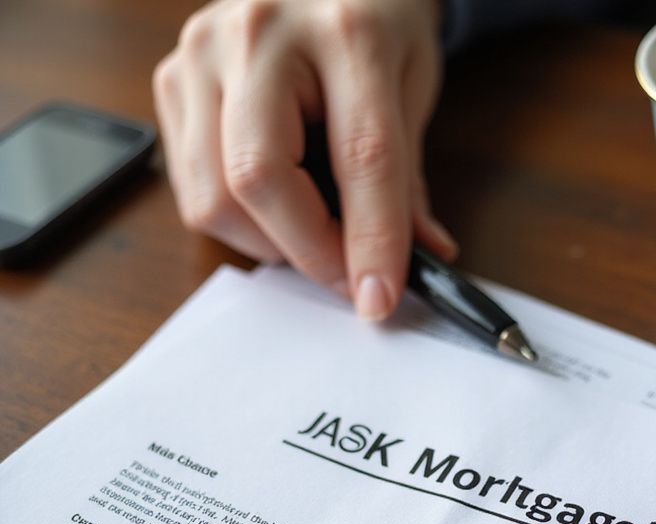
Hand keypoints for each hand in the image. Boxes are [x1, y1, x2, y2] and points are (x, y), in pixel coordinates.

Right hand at [153, 0, 456, 319]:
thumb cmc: (372, 24)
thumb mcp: (413, 90)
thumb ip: (408, 183)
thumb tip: (419, 262)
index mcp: (344, 32)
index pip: (360, 158)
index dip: (372, 243)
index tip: (379, 300)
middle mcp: (258, 33)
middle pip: (258, 179)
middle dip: (308, 253)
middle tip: (347, 275)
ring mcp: (201, 54)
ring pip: (213, 197)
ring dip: (268, 243)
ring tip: (312, 232)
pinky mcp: (171, 81)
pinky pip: (192, 190)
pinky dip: (238, 223)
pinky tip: (276, 205)